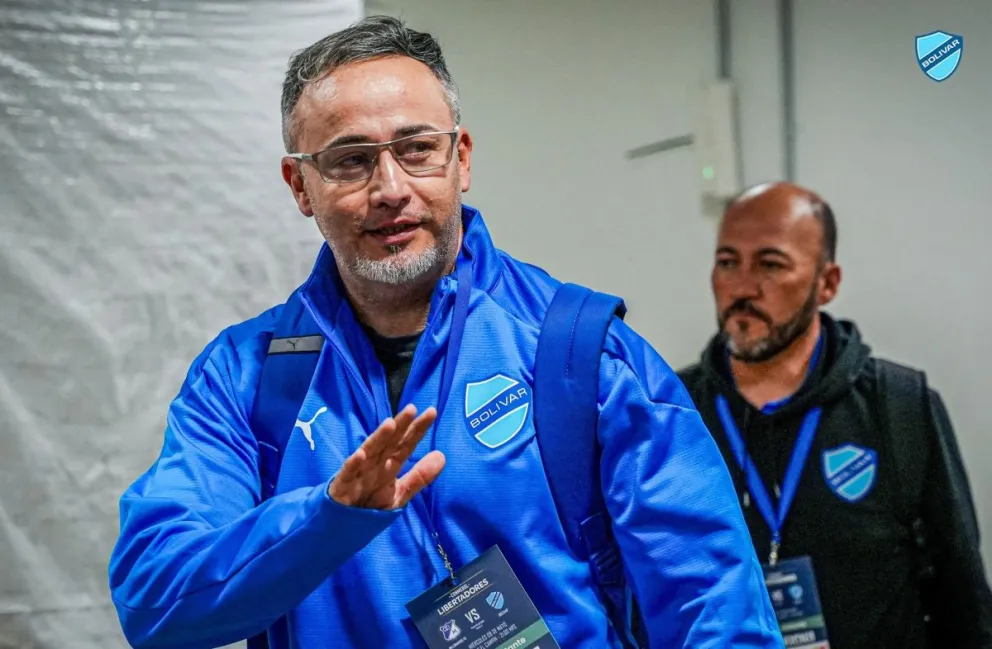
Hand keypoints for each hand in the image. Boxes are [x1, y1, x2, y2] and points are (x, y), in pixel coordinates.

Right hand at [328, 404, 445, 509]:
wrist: (342, 525)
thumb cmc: (370, 505)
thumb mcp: (399, 493)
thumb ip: (419, 476)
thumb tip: (442, 456)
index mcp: (389, 465)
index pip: (406, 444)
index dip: (418, 429)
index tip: (432, 412)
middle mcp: (375, 465)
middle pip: (389, 443)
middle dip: (400, 426)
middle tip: (412, 408)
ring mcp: (358, 473)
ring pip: (370, 452)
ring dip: (379, 438)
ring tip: (390, 424)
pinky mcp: (342, 486)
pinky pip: (348, 474)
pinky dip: (353, 465)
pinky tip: (360, 454)